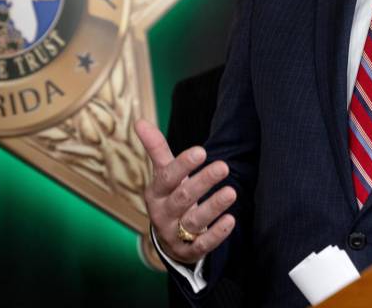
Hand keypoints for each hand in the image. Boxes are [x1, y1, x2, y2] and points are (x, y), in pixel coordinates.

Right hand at [134, 118, 236, 264]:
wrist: (168, 239)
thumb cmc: (169, 197)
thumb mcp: (162, 175)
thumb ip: (156, 149)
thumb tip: (139, 121)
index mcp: (155, 193)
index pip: (167, 177)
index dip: (182, 165)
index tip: (201, 151)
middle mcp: (162, 213)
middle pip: (182, 197)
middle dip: (202, 182)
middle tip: (223, 166)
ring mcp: (174, 234)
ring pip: (194, 221)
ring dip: (213, 207)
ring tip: (232, 192)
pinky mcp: (189, 251)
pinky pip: (202, 244)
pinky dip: (216, 234)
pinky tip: (231, 221)